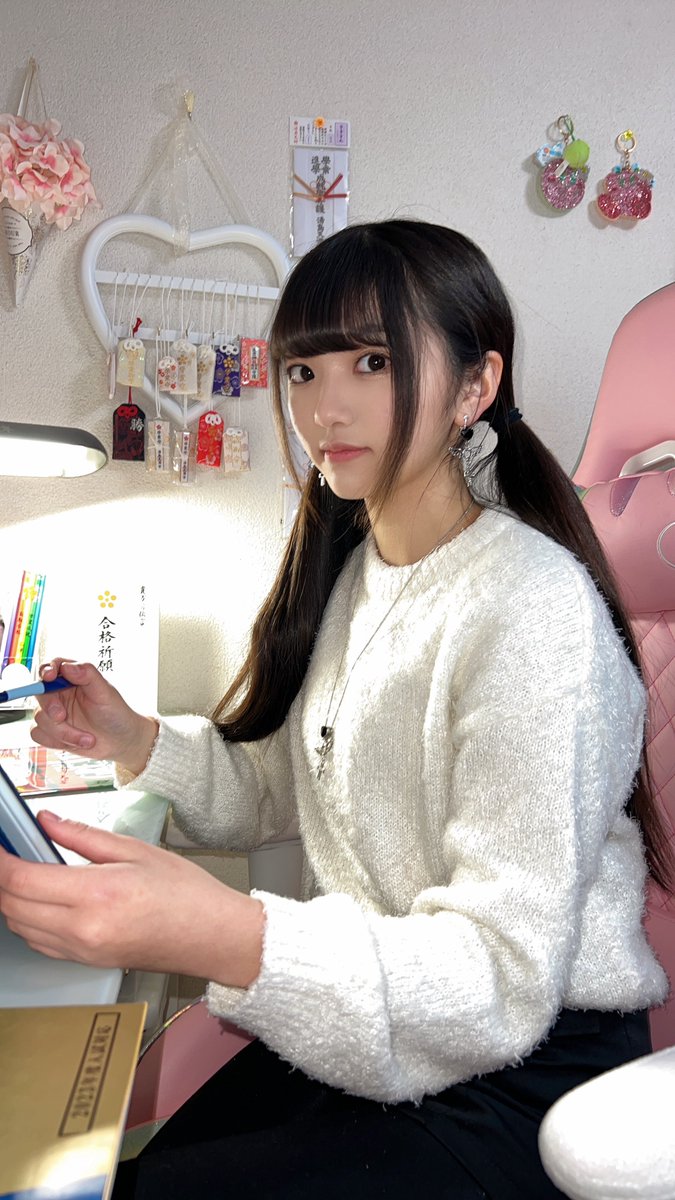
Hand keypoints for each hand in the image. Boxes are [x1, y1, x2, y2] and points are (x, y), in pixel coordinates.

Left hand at [0, 813, 262, 987]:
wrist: (211, 937)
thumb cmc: (185, 894)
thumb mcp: (136, 850)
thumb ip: (82, 836)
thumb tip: (46, 822)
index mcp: (96, 894)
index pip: (21, 879)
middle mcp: (82, 928)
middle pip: (12, 906)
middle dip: (0, 879)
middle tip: (7, 854)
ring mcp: (82, 951)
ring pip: (20, 927)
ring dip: (11, 901)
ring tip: (22, 873)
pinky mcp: (85, 962)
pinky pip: (39, 943)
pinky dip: (28, 921)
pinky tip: (40, 900)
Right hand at [32, 659, 158, 775]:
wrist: (121, 742)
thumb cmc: (116, 713)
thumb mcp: (105, 692)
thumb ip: (87, 675)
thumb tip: (67, 666)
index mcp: (73, 678)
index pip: (52, 666)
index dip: (47, 669)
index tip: (50, 676)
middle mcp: (60, 693)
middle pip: (40, 693)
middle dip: (50, 707)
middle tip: (62, 716)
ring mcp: (54, 713)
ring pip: (40, 717)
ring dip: (63, 732)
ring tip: (87, 738)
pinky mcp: (51, 731)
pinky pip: (38, 734)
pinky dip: (56, 741)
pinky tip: (77, 743)